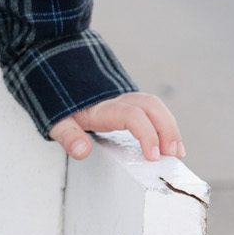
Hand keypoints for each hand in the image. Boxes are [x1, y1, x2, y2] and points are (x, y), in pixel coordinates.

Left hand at [49, 92, 184, 163]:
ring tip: (177, 152)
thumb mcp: (57, 121)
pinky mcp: (129, 104)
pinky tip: (170, 144)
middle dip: (167, 129)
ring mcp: (125, 100)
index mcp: (102, 107)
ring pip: (155, 106)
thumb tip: (82, 151)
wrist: (56, 77)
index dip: (146, 134)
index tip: (153, 157)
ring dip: (170, 128)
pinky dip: (165, 125)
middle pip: (151, 105)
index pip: (132, 115)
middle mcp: (118, 100)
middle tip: (173, 155)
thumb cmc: (60, 106)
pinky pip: (153, 111)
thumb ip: (68, 136)